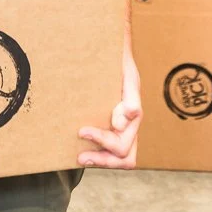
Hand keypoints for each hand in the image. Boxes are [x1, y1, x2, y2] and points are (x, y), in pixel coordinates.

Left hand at [78, 48, 141, 170]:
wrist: (110, 51)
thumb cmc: (121, 65)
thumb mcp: (128, 76)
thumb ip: (131, 96)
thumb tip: (131, 115)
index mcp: (133, 118)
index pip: (123, 145)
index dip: (103, 142)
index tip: (82, 131)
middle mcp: (129, 127)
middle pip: (124, 157)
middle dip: (103, 160)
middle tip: (81, 157)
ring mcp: (121, 129)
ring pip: (119, 157)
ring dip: (101, 160)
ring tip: (80, 158)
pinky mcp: (108, 125)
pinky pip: (106, 148)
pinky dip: (96, 152)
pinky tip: (78, 148)